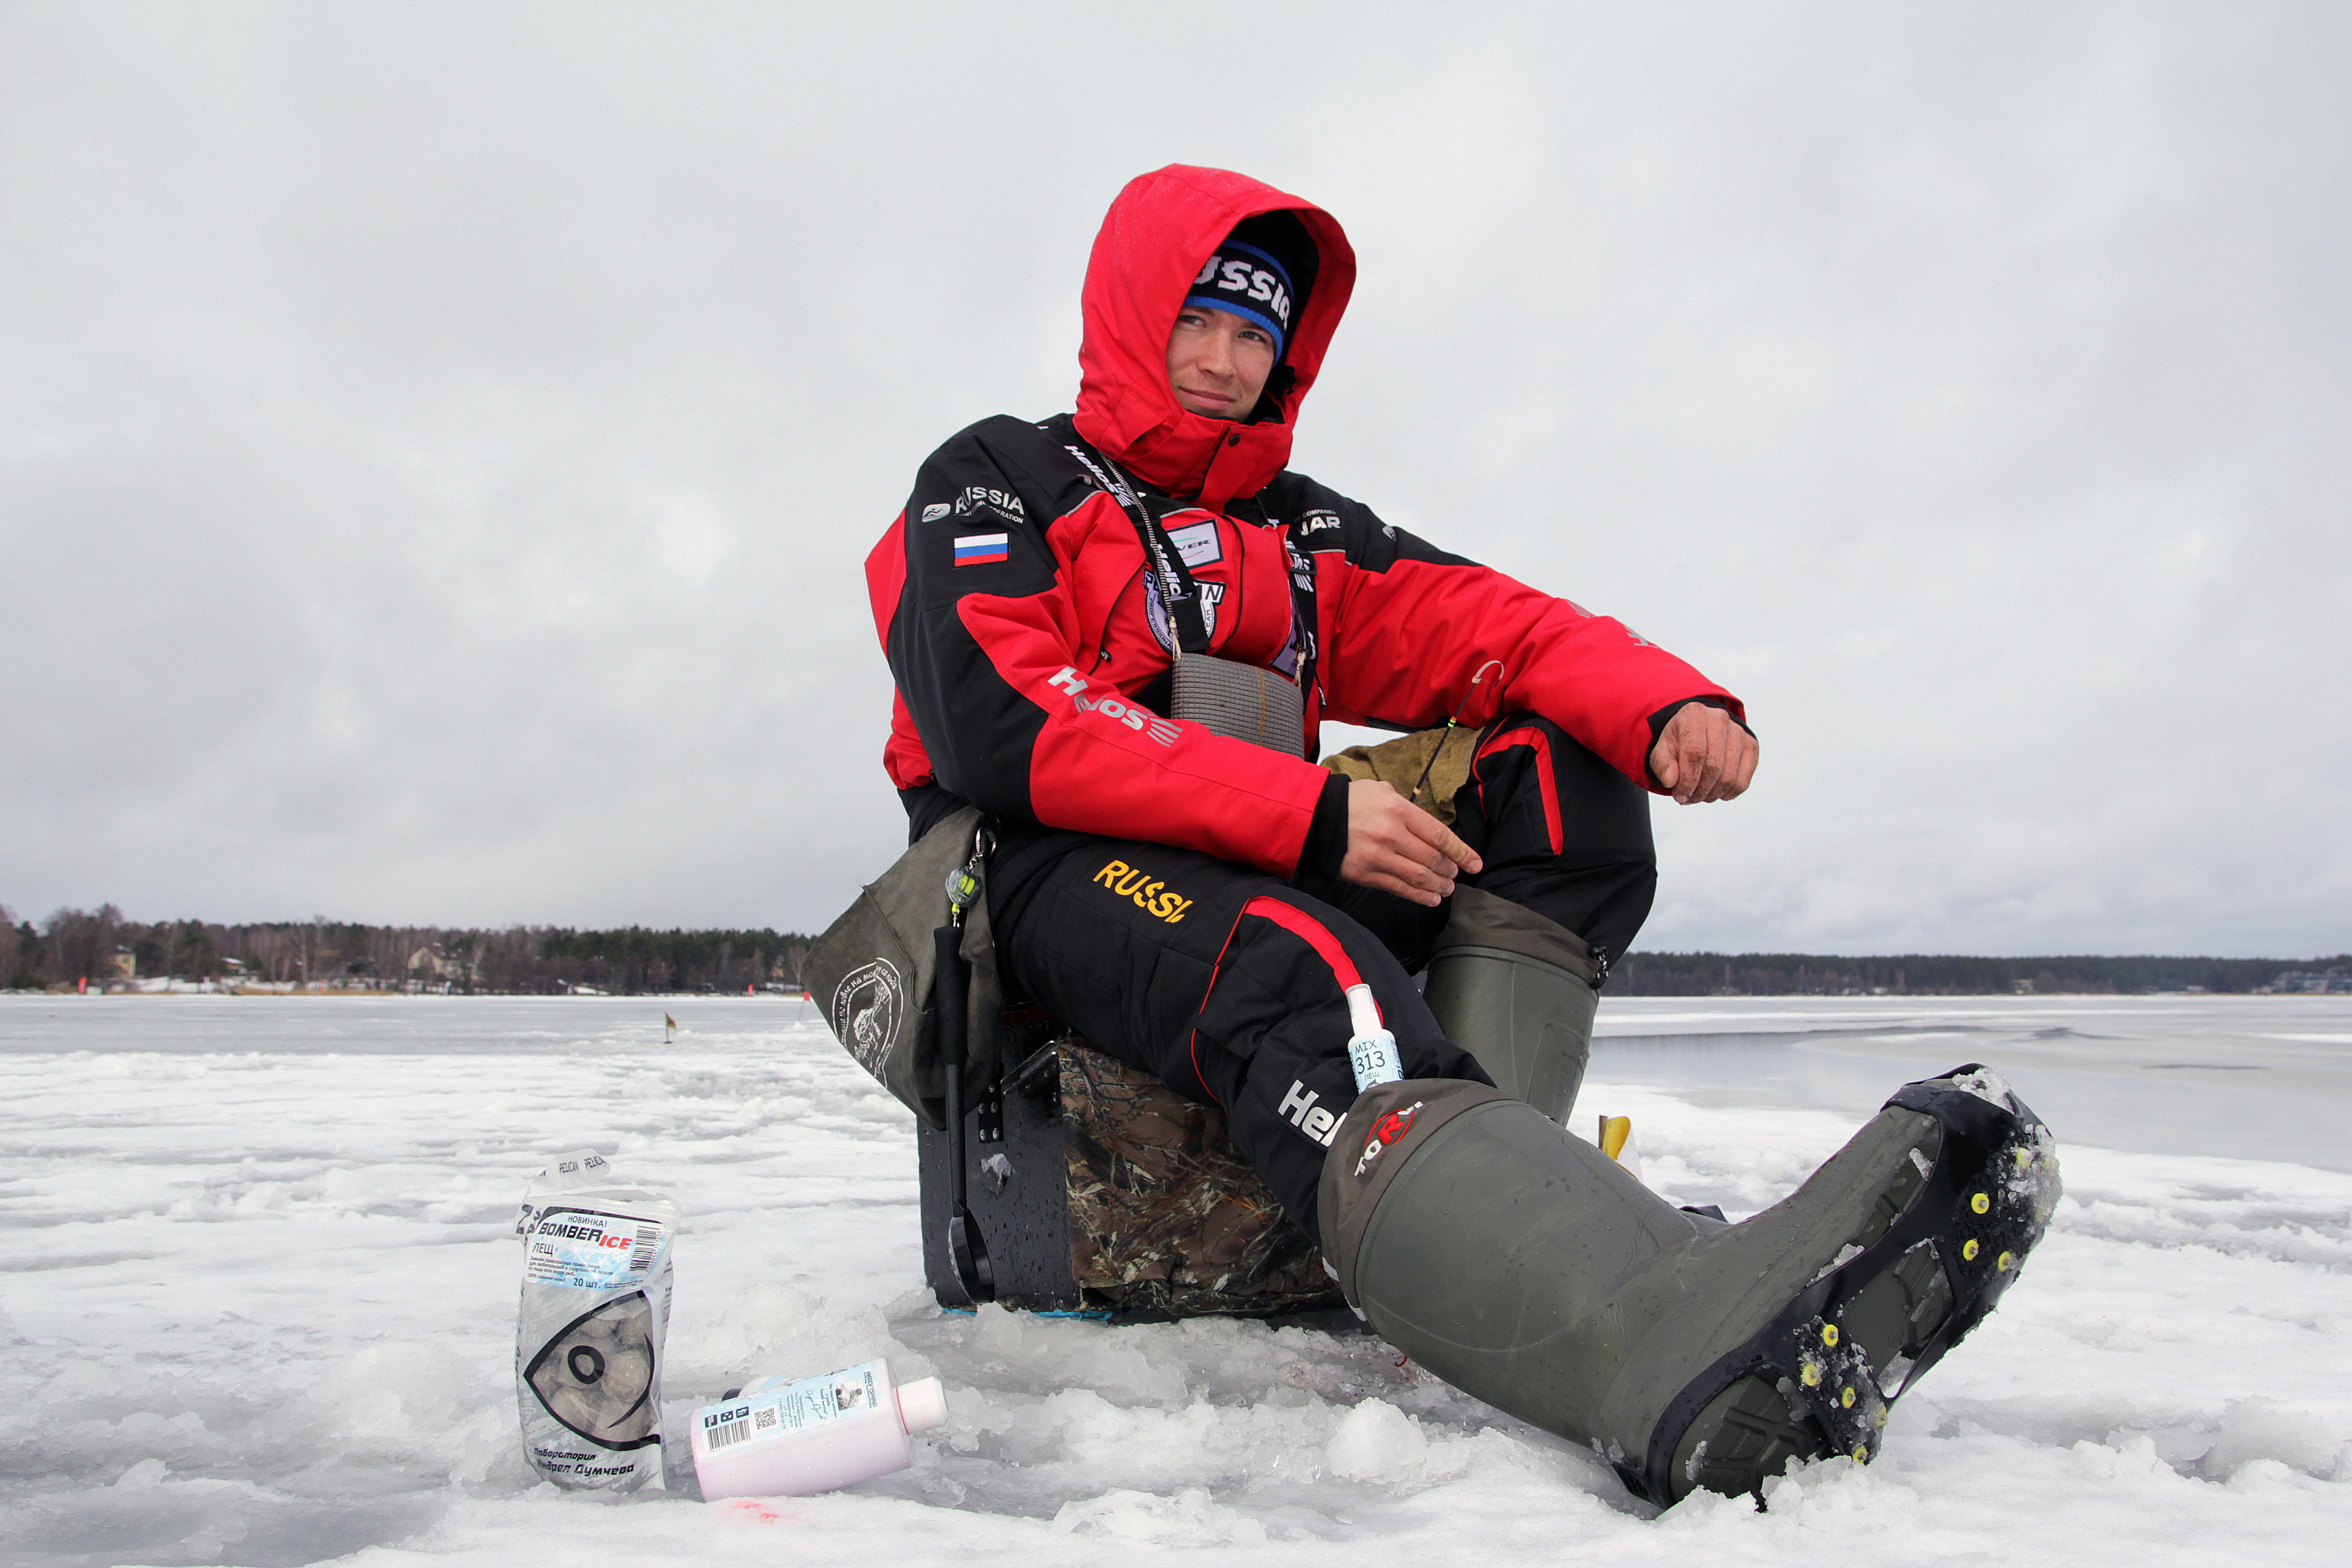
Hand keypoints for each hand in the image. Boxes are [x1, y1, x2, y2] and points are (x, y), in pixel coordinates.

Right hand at [1339, 780, 1483, 905]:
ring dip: (1438, 886)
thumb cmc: (1351, 802)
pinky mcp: (1367, 874)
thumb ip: (1406, 805)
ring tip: (1447, 889)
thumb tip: (1424, 823)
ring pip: (1419, 877)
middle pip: (1432, 858)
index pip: (1439, 835)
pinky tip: (1431, 899)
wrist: (1316, 818)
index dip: (1461, 852)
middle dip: (1450, 870)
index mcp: (1398, 810)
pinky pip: (1399, 889)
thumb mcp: (1381, 790)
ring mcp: (1379, 857)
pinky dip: (1419, 896)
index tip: (1474, 863)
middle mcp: (1391, 834)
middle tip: (1456, 874)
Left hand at [1648, 703, 1759, 803]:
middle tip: (1688, 798)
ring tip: (1699, 795)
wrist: (1698, 729)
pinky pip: (1743, 780)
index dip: (1687, 780)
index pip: (1695, 752)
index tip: (1680, 794)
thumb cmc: (1679, 740)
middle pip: (1714, 767)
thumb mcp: (1662, 749)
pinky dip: (1729, 793)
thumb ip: (1663, 765)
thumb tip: (1670, 781)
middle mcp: (1719, 719)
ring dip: (1712, 794)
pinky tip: (1716, 793)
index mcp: (1694, 715)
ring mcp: (1739, 732)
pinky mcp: (1751, 745)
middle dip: (1699, 790)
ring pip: (1729, 777)